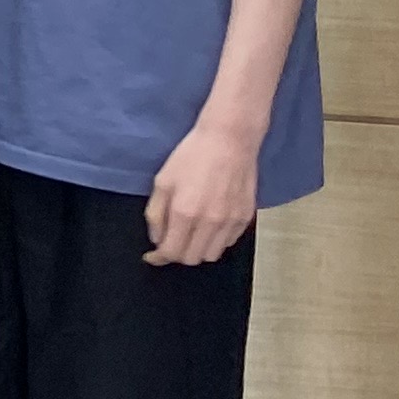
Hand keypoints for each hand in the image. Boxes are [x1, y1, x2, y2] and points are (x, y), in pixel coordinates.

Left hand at [144, 112, 260, 266]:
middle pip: (192, 259)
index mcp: (185, 213)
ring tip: (190, 234)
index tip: (152, 256)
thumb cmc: (191, 156)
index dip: (159, 258)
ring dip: (198, 250)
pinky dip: (216, 240)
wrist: (230, 140)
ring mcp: (231, 221)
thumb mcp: (162, 181)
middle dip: (177, 254)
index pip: (172, 252)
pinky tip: (208, 225)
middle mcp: (210, 222)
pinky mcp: (246, 217)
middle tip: (170, 241)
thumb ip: (156, 214)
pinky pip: (228, 242)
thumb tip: (157, 239)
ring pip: (212, 254)